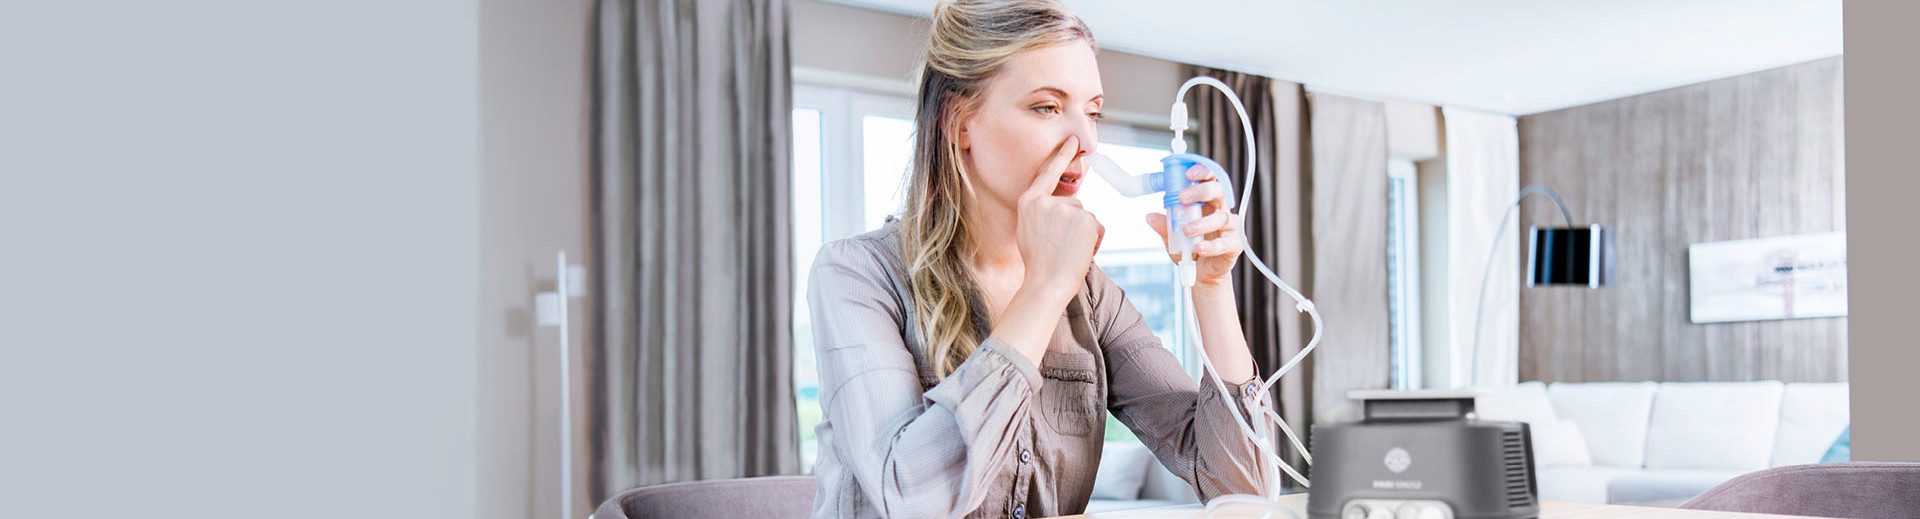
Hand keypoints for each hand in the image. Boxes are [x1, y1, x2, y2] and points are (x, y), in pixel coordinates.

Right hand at [1016, 135, 1103, 301]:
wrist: (1046, 284)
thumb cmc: (1039, 264)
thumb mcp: (1029, 230)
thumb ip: (1042, 213)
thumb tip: (1059, 207)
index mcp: (1029, 202)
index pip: (1048, 173)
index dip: (1062, 155)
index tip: (1073, 139)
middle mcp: (1045, 201)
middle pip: (1073, 203)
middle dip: (1075, 224)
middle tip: (1062, 247)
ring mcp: (1066, 209)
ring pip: (1086, 216)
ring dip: (1085, 234)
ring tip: (1070, 252)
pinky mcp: (1084, 219)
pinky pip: (1097, 227)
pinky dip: (1095, 241)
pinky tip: (1081, 253)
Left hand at [1145, 165, 1243, 286]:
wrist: (1201, 273)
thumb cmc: (1190, 248)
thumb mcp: (1173, 236)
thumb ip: (1165, 226)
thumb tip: (1150, 216)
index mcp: (1206, 202)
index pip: (1209, 179)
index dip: (1202, 172)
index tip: (1188, 173)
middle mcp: (1220, 210)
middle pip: (1218, 191)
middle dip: (1201, 191)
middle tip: (1182, 197)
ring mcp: (1229, 227)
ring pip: (1221, 217)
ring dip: (1202, 222)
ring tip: (1186, 230)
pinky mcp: (1234, 244)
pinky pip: (1225, 242)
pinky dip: (1211, 246)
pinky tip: (1200, 248)